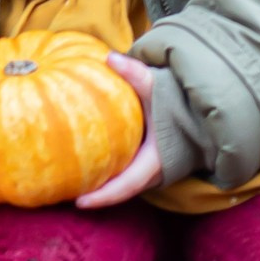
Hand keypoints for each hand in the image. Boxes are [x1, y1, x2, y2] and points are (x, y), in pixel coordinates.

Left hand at [72, 52, 165, 210]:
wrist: (197, 110)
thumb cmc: (177, 101)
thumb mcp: (157, 86)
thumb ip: (136, 74)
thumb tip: (110, 57)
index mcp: (156, 161)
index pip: (127, 186)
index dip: (104, 196)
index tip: (79, 203)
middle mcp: (153, 172)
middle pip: (119, 191)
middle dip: (93, 196)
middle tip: (62, 195)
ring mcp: (149, 170)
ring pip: (121, 185)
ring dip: (97, 186)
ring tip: (66, 185)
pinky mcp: (144, 164)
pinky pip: (122, 175)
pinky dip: (104, 173)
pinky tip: (81, 166)